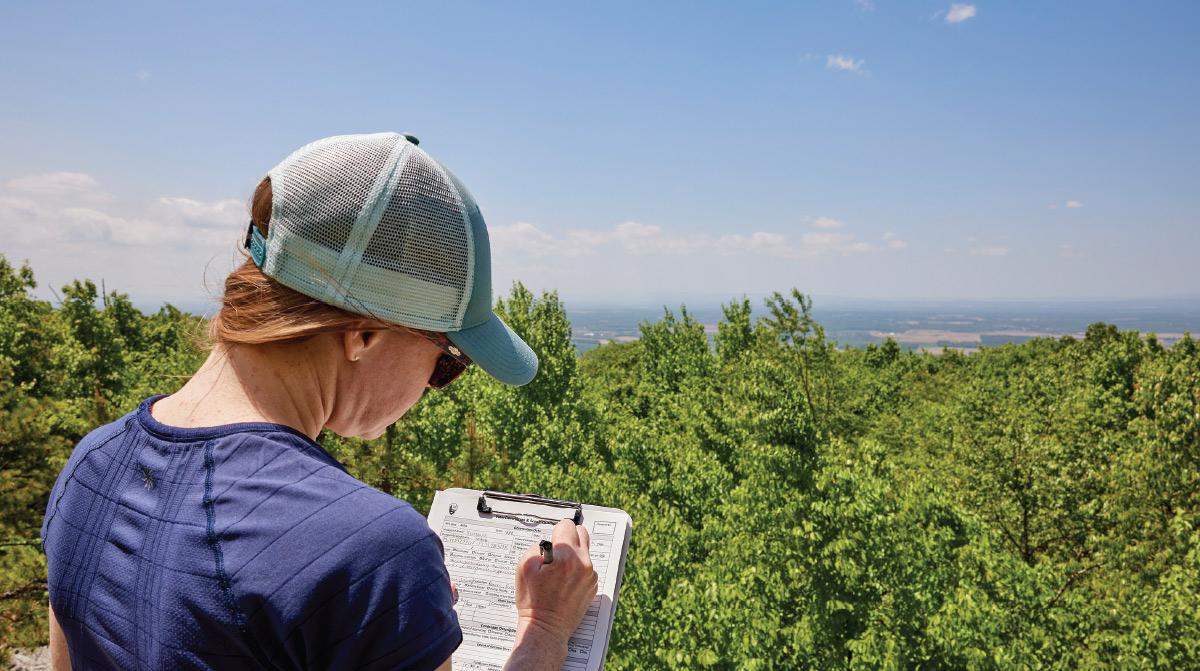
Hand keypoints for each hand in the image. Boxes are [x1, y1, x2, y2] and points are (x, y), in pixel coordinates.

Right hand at [513, 519, 597, 648]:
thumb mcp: (524, 566)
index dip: (555, 534)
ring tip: (558, 574)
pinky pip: (586, 568)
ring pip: (583, 552)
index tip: (550, 546)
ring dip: (572, 556)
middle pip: (581, 533)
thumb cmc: (533, 601)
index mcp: (567, 556)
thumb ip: (537, 546)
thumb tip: (550, 542)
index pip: (567, 525)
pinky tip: (564, 584)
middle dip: (568, 539)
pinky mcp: (592, 586)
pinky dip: (576, 570)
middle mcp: (583, 563)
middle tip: (555, 555)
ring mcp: (590, 575)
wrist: (545, 629)